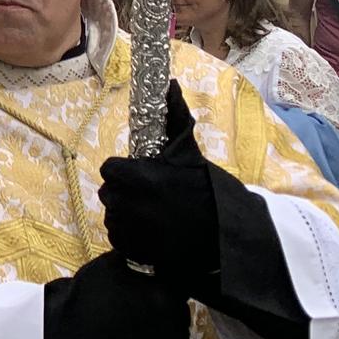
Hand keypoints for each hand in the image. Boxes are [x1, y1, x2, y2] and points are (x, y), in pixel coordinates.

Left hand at [99, 82, 217, 285]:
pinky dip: (130, 236)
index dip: (123, 171)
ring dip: (126, 214)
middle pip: (109, 193)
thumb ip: (174, 119)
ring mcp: (133, 232)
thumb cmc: (210, 190)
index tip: (141, 174)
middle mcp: (132, 205)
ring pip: (112, 216)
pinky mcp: (137, 253)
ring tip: (154, 214)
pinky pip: (119, 239)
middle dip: (124, 191)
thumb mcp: (191, 154)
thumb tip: (169, 84)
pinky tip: (152, 232)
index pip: (109, 169)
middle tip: (150, 195)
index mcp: (141, 178)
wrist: (229, 236)